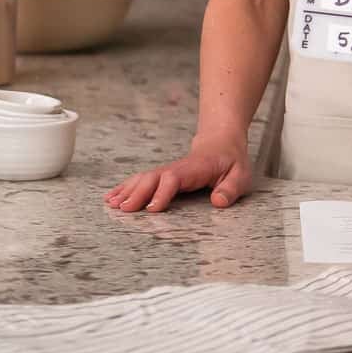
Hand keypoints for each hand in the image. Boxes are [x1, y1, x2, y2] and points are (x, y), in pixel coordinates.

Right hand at [104, 136, 252, 213]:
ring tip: (111, 204)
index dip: (163, 192)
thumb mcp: (240, 174)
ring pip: (144, 178)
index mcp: (196, 168)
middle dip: (138, 193)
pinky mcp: (162, 175)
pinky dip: (125, 188)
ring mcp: (167, 171)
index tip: (153, 208)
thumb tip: (218, 201)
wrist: (221, 142)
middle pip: (153, 178)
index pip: (175, 178)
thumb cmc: (231, 162)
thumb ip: (231, 188)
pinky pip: (141, 180)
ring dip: (127, 190)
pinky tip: (111, 197)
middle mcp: (177, 168)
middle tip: (124, 210)